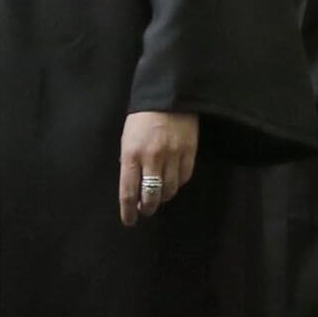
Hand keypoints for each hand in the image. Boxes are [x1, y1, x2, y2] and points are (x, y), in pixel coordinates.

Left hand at [119, 110, 198, 226]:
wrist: (168, 95)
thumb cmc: (142, 118)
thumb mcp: (127, 139)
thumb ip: (129, 162)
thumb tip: (134, 186)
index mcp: (131, 154)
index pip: (128, 192)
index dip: (128, 211)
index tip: (129, 221)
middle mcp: (152, 158)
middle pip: (151, 196)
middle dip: (147, 208)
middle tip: (145, 209)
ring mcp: (173, 155)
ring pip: (169, 190)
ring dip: (163, 196)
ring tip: (159, 194)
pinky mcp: (190, 151)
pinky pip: (184, 177)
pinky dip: (177, 183)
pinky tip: (172, 180)